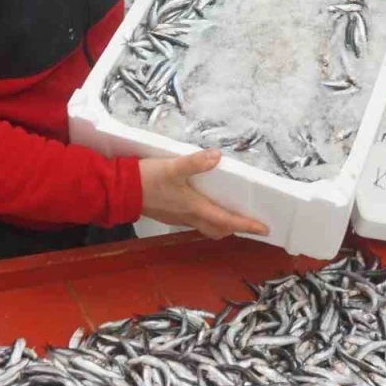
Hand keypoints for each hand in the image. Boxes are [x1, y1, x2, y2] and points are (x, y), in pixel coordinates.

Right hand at [139, 149, 268, 239]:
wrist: (120, 190)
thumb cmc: (147, 180)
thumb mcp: (172, 167)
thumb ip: (195, 162)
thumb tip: (217, 156)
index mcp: (194, 207)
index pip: (226, 220)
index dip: (246, 225)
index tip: (264, 229)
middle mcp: (188, 216)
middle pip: (218, 229)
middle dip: (235, 228)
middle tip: (250, 223)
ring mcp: (178, 217)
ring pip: (206, 226)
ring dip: (221, 223)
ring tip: (232, 214)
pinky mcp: (169, 214)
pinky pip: (194, 221)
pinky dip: (207, 217)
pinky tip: (205, 205)